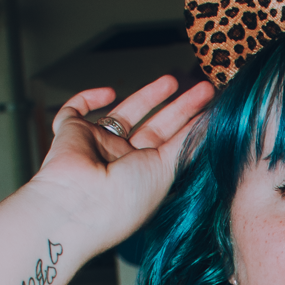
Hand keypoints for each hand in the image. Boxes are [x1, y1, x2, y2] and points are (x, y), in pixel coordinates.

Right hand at [29, 71, 214, 255]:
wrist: (78, 203)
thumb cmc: (124, 199)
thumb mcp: (166, 171)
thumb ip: (186, 145)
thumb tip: (211, 125)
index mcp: (145, 178)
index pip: (172, 147)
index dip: (191, 128)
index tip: (214, 110)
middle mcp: (122, 163)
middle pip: (154, 128)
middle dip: (179, 108)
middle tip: (204, 89)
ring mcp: (96, 146)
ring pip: (123, 114)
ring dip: (147, 96)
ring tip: (173, 81)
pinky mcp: (70, 131)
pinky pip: (76, 109)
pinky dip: (89, 97)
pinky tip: (108, 92)